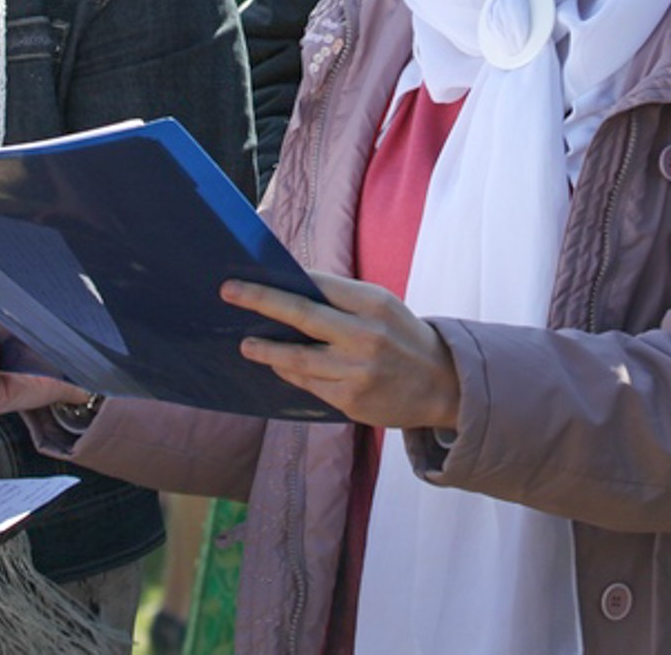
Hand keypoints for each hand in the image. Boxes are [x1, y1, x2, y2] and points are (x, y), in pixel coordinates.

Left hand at [227, 271, 460, 431]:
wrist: (442, 385)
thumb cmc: (403, 337)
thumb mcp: (382, 307)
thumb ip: (342, 299)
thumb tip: (290, 288)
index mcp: (372, 303)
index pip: (318, 284)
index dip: (282, 277)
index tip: (250, 270)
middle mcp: (364, 334)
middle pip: (301, 314)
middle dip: (260, 300)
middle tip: (229, 292)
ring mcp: (356, 370)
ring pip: (298, 358)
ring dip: (267, 349)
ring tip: (246, 343)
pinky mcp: (351, 399)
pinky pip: (309, 383)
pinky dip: (289, 372)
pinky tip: (277, 365)